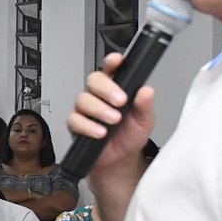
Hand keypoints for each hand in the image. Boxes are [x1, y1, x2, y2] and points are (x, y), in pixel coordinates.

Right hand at [69, 52, 156, 169]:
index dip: (112, 62)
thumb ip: (145, 106)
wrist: (119, 160)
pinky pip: (75, 120)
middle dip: (106, 89)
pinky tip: (100, 132)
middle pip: (93, 80)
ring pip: (83, 99)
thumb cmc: (129, 136)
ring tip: (113, 120)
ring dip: (99, 109)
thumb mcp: (144, 121)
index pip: (111, 69)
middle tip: (120, 101)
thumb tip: (146, 91)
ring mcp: (85, 110)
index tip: (117, 60)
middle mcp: (98, 96)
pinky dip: (88, 126)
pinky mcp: (76, 125)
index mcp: (115, 88)